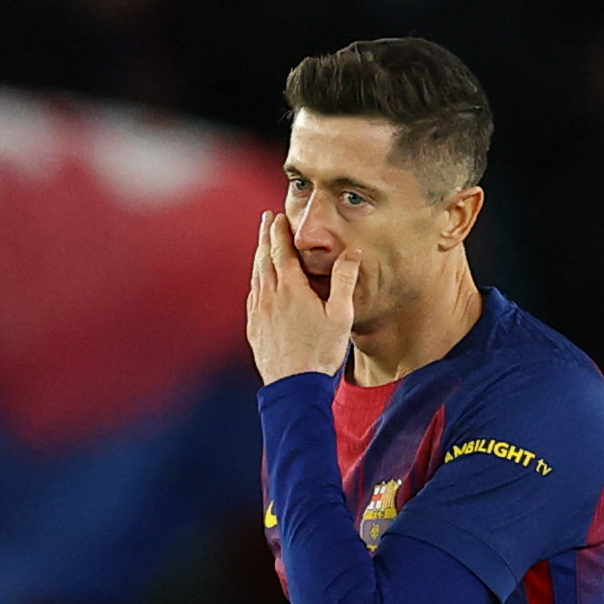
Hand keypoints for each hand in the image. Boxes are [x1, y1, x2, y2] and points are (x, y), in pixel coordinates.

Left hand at [247, 213, 356, 383]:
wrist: (294, 387)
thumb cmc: (320, 352)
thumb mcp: (341, 316)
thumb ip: (345, 281)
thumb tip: (352, 253)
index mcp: (291, 289)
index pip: (282, 251)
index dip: (280, 231)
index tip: (278, 216)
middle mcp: (269, 296)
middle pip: (264, 258)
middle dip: (266, 236)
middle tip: (266, 220)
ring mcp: (258, 312)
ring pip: (256, 276)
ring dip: (259, 256)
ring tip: (262, 245)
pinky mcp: (254, 328)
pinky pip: (252, 296)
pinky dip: (255, 280)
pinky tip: (258, 282)